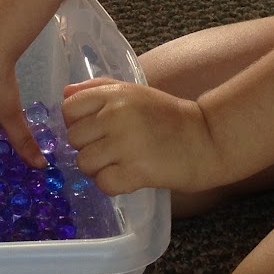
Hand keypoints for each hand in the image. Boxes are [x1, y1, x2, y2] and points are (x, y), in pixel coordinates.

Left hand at [61, 78, 218, 195]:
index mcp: (115, 94)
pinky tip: (128, 177)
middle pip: (74, 138)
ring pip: (85, 163)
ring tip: (119, 164)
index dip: (76, 123)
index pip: (69, 108)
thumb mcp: (134, 92)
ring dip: (98, 169)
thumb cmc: (168, 117)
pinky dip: (112, 185)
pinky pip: (103, 183)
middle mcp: (116, 115)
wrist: (208, 138)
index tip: (93, 130)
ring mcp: (126, 143)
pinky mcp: (138, 171)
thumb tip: (65, 94)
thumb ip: (98, 89)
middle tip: (110, 150)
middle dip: (88, 147)